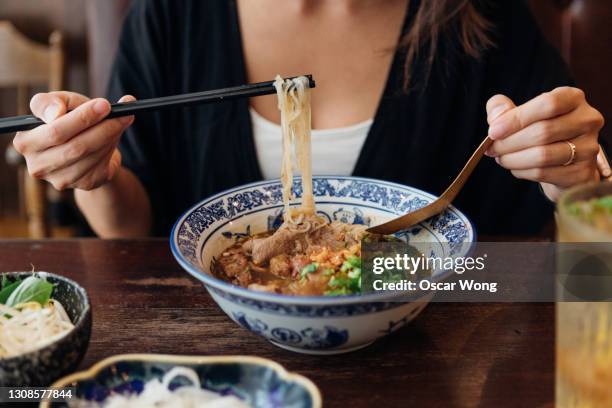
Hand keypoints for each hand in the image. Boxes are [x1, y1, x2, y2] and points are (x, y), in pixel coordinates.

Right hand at [13, 91, 134, 190]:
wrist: (85, 146)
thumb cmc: (68, 119)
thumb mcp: (60, 104)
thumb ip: (52, 102)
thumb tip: (56, 113)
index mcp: (26, 142)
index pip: (55, 131)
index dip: (82, 118)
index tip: (105, 105)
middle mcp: (38, 165)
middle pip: (76, 147)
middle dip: (103, 127)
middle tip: (122, 113)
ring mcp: (60, 179)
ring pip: (92, 156)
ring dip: (111, 136)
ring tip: (122, 120)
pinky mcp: (82, 184)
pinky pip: (102, 165)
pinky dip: (112, 147)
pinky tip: (115, 137)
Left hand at [485, 87, 604, 200]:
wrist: (565, 162)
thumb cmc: (540, 131)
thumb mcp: (522, 114)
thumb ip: (503, 110)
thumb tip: (496, 116)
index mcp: (573, 98)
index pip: (548, 104)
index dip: (516, 118)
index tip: (493, 131)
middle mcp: (587, 120)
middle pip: (543, 132)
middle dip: (509, 142)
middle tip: (492, 149)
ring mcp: (589, 147)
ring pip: (542, 155)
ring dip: (513, 159)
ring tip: (501, 158)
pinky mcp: (581, 172)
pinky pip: (543, 173)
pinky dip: (522, 171)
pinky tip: (516, 167)